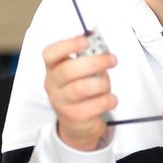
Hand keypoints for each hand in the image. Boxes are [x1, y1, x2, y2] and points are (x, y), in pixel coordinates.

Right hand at [43, 34, 117, 151]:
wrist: (77, 122)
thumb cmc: (81, 88)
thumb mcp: (81, 71)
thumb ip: (88, 56)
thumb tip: (100, 43)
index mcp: (53, 68)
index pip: (50, 54)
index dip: (67, 45)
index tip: (85, 40)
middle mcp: (53, 85)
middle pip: (68, 70)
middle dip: (94, 62)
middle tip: (112, 59)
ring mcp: (61, 102)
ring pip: (82, 88)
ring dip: (103, 83)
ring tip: (106, 85)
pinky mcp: (74, 117)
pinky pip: (96, 105)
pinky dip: (109, 100)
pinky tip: (110, 99)